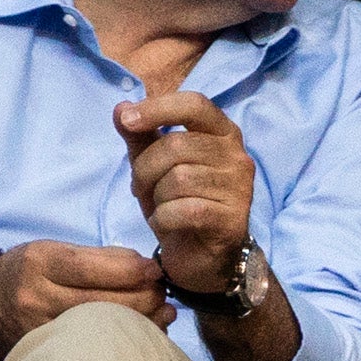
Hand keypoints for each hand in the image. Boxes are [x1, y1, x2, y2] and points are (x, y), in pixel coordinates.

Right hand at [0, 241, 171, 360]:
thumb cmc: (27, 273)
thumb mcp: (51, 251)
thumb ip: (95, 257)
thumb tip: (141, 265)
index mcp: (38, 263)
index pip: (89, 267)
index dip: (128, 269)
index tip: (154, 269)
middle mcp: (37, 297)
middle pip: (101, 301)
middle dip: (143, 296)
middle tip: (162, 291)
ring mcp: (43, 330)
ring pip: (103, 327)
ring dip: (142, 319)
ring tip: (162, 311)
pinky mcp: (51, 352)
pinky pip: (97, 347)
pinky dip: (124, 337)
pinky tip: (142, 330)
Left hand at [117, 90, 262, 302]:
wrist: (200, 256)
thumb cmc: (177, 201)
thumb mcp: (152, 165)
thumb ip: (139, 135)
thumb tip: (120, 106)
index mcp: (222, 133)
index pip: (194, 104)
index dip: (157, 108)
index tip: (127, 120)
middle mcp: (238, 157)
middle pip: (177, 145)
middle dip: (145, 167)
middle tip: (138, 186)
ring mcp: (240, 190)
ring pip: (179, 179)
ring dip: (155, 196)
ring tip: (158, 206)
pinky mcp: (233, 221)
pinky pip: (184, 210)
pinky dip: (163, 218)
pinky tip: (164, 224)